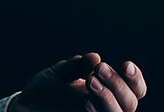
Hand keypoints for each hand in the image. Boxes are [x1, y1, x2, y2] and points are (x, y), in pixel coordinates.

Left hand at [9, 52, 146, 111]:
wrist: (27, 105)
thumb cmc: (48, 89)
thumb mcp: (60, 73)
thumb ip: (76, 67)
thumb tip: (94, 57)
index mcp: (109, 92)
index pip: (135, 90)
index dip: (135, 79)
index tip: (126, 64)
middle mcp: (108, 108)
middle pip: (129, 103)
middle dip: (117, 84)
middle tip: (100, 69)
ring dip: (107, 98)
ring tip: (91, 81)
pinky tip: (86, 103)